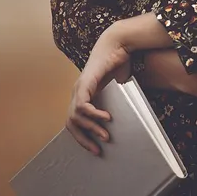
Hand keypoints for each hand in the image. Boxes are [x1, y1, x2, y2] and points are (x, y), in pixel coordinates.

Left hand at [66, 31, 130, 155]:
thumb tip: (125, 121)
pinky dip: (93, 114)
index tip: (95, 149)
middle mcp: (77, 93)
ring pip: (75, 116)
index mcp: (83, 96)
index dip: (83, 137)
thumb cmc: (118, 64)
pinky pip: (83, 104)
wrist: (118, 44)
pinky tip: (105, 118)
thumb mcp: (116, 90)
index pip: (76, 122)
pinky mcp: (85, 82)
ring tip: (105, 136)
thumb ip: (115, 104)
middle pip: (71, 123)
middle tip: (97, 151)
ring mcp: (79, 87)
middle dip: (83, 139)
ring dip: (90, 128)